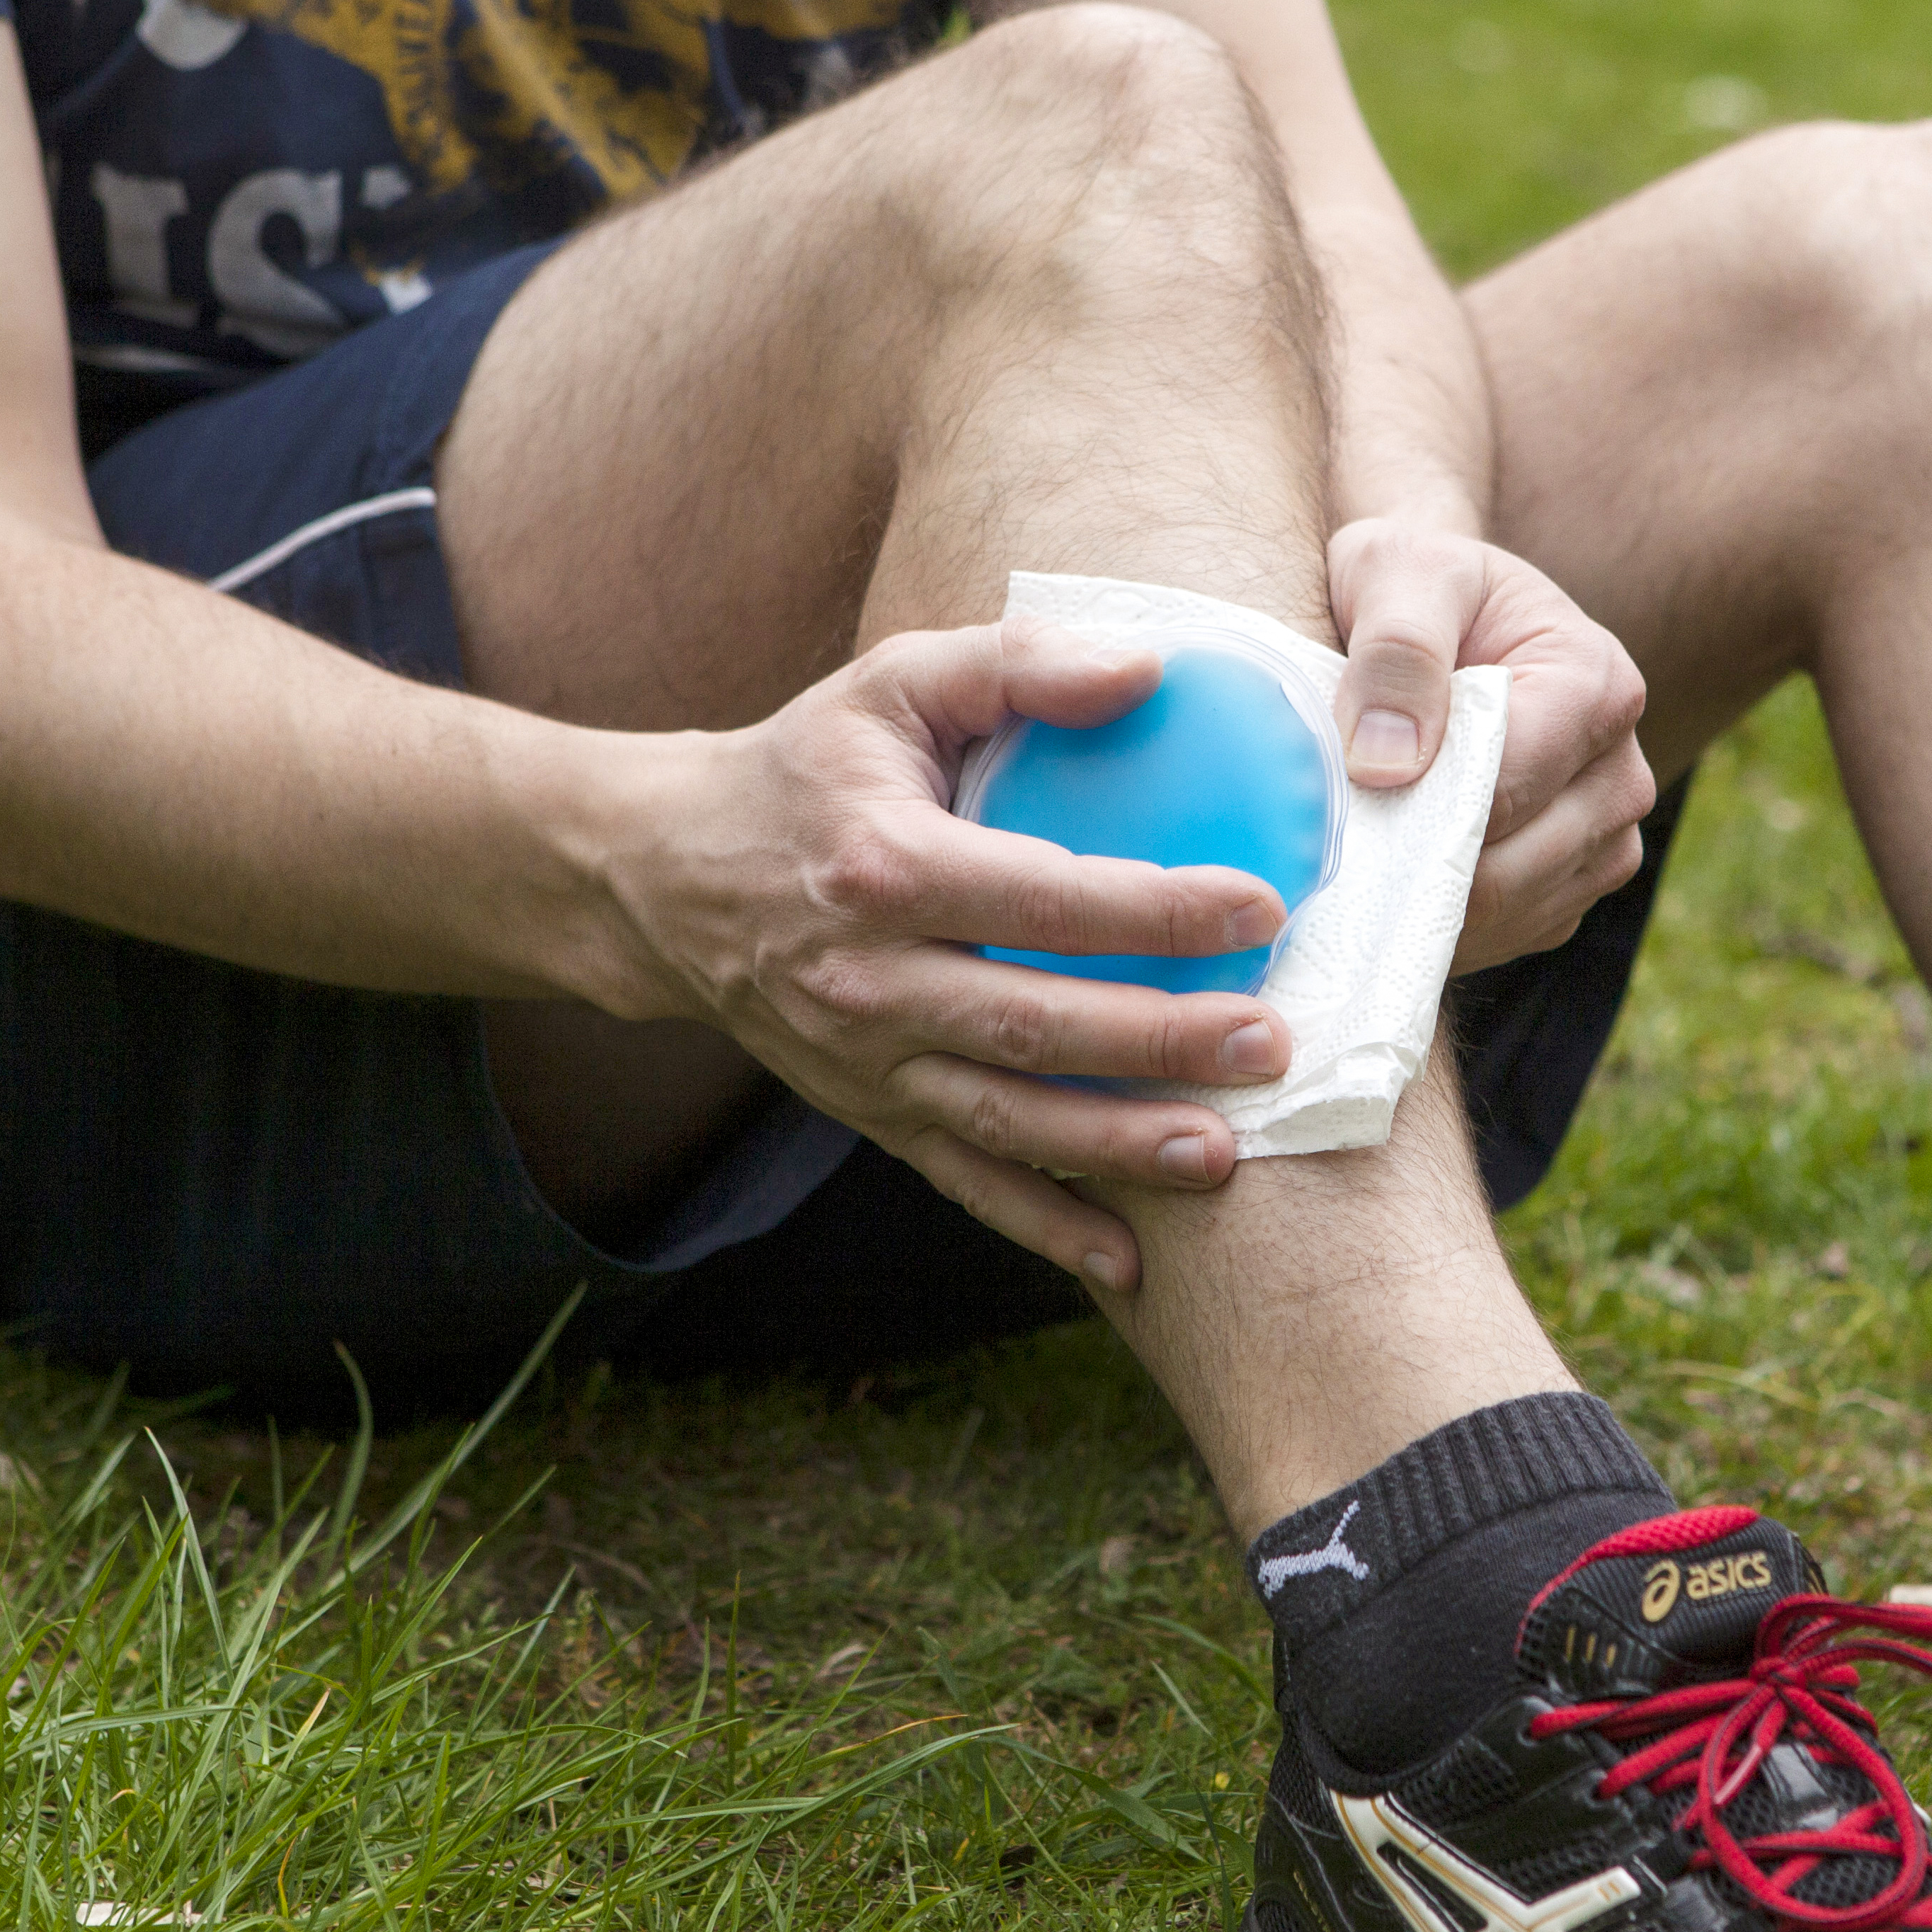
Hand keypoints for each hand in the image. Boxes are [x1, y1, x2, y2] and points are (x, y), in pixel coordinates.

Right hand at [603, 621, 1298, 1291]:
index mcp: (884, 865)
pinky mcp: (866, 1114)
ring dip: (1118, 1145)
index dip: (1156, 910)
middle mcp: (868, 979)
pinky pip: (963, 1181)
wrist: (661, 879)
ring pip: (1006, 1118)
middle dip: (1160, 1041)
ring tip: (1226, 1154)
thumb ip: (1020, 668)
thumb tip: (1152, 669)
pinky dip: (1045, 1227)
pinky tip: (1132, 1263)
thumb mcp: (894, 684)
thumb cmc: (806, 769)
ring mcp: (864, 1063)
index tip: (1261, 910)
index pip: (1041, 898)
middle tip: (1270, 1042)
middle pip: (1033, 1023)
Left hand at [1326, 520, 1656, 973]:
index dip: (1417, 809)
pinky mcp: (1573, 886)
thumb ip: (1397, 652)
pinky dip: (1444, 924)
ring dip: (1424, 903)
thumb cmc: (1415, 584)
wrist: (1436, 611)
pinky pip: (1507, 935)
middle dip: (1415, 865)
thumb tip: (1386, 767)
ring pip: (1508, 913)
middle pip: (1510, 868)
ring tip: (1361, 855)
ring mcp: (1607, 839)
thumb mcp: (1399, 572)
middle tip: (1332, 843)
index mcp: (1598, 687)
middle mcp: (1621, 774)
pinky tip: (1395, 878)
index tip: (1341, 804)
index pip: (1507, 789)